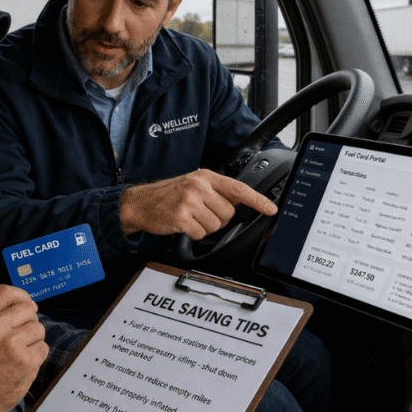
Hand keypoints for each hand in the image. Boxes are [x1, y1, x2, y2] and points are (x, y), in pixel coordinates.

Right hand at [0, 285, 48, 411]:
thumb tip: (15, 301)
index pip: (6, 292)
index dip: (20, 296)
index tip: (25, 304)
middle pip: (27, 309)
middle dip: (28, 320)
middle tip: (21, 334)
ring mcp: (12, 345)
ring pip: (38, 328)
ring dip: (33, 339)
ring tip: (19, 351)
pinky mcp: (26, 362)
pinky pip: (43, 348)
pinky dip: (36, 355)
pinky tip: (22, 363)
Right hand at [119, 169, 277, 238]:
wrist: (140, 202)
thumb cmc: (168, 195)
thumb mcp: (194, 185)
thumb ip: (217, 191)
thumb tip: (242, 199)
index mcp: (205, 177)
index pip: (238, 188)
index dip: (257, 200)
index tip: (271, 209)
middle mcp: (199, 186)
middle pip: (228, 213)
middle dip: (218, 218)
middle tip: (201, 213)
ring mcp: (190, 201)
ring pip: (216, 225)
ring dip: (204, 227)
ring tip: (190, 218)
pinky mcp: (181, 217)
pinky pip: (201, 234)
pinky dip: (193, 234)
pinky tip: (182, 224)